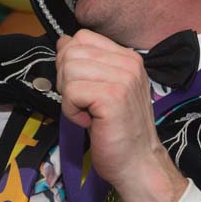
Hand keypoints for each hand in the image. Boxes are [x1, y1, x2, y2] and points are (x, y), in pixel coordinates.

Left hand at [55, 29, 187, 201]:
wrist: (138, 164)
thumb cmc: (117, 132)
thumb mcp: (102, 90)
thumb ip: (85, 64)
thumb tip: (62, 42)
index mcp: (128, 58)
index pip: (82, 37)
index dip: (70, 60)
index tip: (82, 88)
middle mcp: (128, 63)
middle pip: (71, 51)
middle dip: (66, 80)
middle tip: (83, 104)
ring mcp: (122, 78)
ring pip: (68, 70)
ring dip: (69, 97)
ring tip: (88, 114)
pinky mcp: (112, 97)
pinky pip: (71, 91)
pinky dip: (71, 111)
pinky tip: (89, 122)